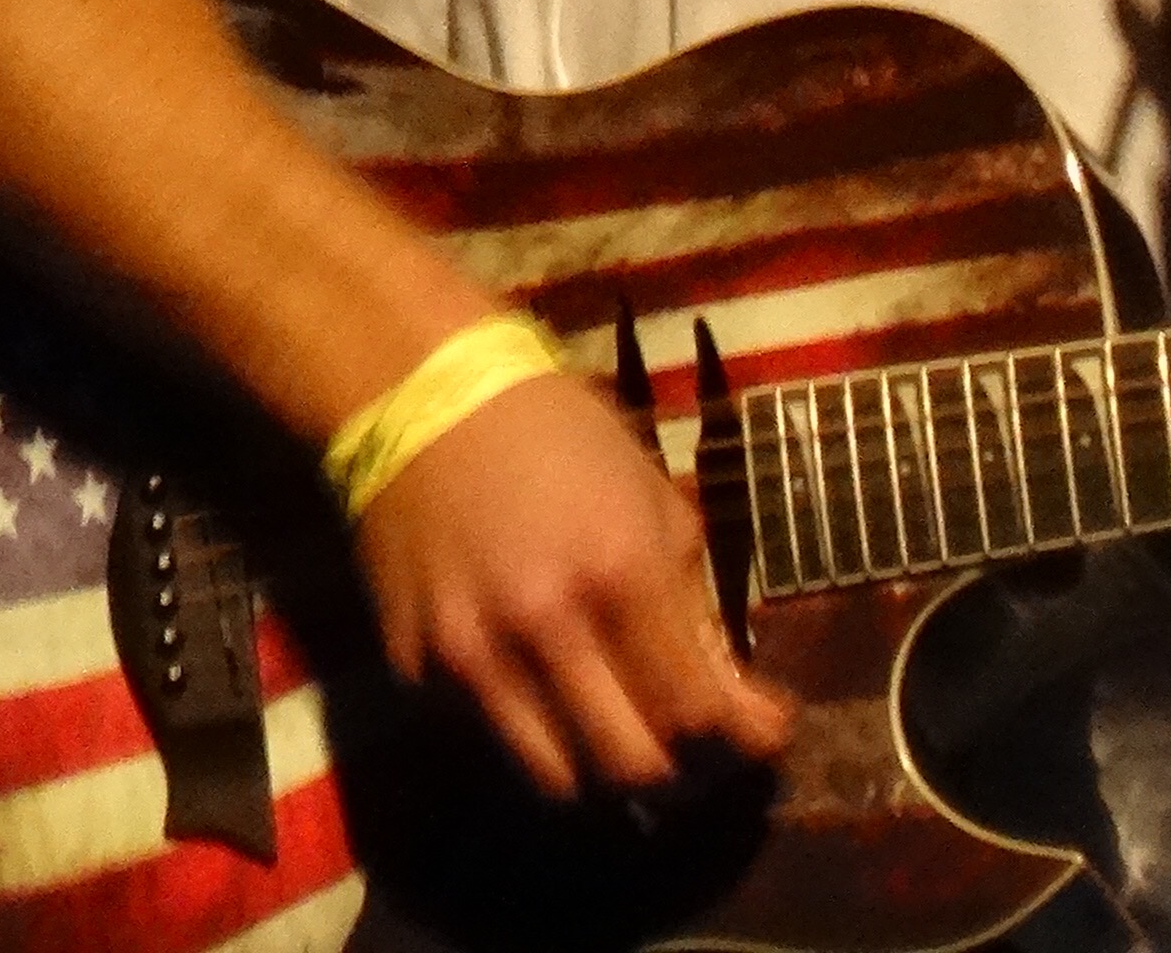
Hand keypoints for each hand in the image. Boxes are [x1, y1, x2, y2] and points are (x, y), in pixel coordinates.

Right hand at [349, 368, 794, 799]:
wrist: (423, 394)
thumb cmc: (558, 435)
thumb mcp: (651, 502)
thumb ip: (698, 613)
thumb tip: (755, 717)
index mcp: (619, 572)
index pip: (694, 711)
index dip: (731, 731)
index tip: (744, 725)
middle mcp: (547, 623)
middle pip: (631, 764)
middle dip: (667, 762)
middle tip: (670, 734)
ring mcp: (473, 649)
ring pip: (556, 776)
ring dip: (593, 761)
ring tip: (602, 723)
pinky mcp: (415, 660)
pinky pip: (486, 728)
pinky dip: (519, 718)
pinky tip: (525, 668)